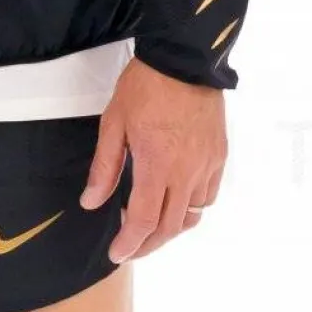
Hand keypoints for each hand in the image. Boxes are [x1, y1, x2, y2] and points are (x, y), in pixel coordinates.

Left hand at [80, 56, 225, 260]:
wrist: (185, 59)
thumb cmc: (145, 87)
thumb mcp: (113, 124)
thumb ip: (104, 168)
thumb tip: (91, 202)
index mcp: (157, 165)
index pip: (144, 221)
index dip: (129, 243)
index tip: (117, 253)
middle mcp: (186, 172)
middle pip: (170, 227)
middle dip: (148, 245)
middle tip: (130, 248)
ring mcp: (207, 165)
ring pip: (192, 215)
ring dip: (171, 228)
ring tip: (152, 227)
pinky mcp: (219, 155)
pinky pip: (208, 195)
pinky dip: (192, 207)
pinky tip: (176, 201)